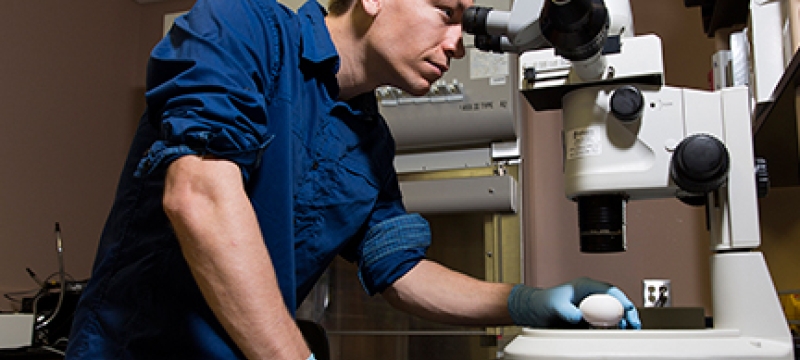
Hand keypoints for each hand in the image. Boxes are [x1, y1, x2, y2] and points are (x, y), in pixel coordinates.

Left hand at [507, 277, 640, 328]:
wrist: (532, 310)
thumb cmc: (541, 302)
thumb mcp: (556, 306)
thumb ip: (570, 313)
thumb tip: (582, 318)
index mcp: (585, 286)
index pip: (610, 291)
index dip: (622, 302)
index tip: (628, 313)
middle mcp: (590, 294)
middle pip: (615, 301)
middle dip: (626, 312)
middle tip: (632, 324)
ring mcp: (590, 305)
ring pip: (612, 311)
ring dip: (621, 320)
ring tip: (627, 329)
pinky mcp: (588, 316)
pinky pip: (604, 320)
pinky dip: (612, 326)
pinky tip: (615, 332)